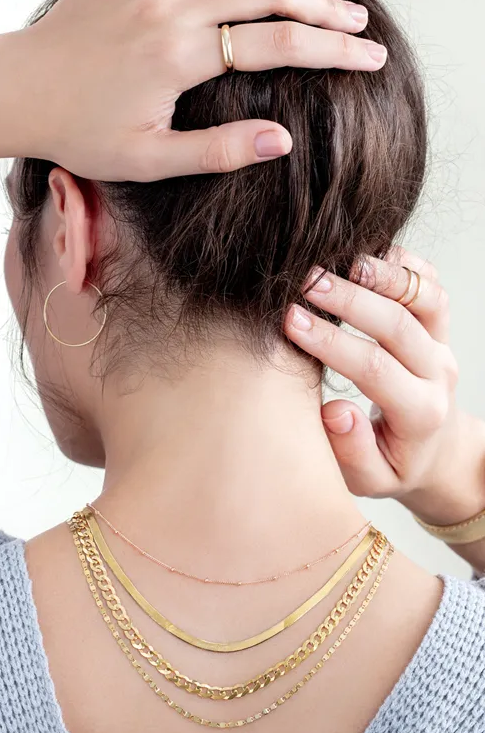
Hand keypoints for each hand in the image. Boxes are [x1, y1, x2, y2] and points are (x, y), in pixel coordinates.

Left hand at [24, 0, 387, 180]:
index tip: (371, 56)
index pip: (280, 44)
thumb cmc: (80, 131)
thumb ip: (219, 150)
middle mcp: (171, 4)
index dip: (333, 50)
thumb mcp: (150, 160)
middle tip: (359, 22)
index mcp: (181, 54)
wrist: (18, 91)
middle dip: (325, 7)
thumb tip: (284, 142)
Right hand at [284, 247, 484, 529]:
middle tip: (306, 283)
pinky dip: (403, 263)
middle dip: (350, 300)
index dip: (332, 342)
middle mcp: (437, 372)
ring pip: (424, 296)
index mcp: (419, 412)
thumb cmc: (392, 463)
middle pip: (399, 324)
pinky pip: (430, 283)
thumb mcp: (371, 478)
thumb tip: (337, 411)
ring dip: (382, 273)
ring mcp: (442, 343)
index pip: (375, 369)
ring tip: (339, 258)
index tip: (290, 323)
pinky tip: (365, 253)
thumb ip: (352, 452)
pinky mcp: (438, 325)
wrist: (436, 450)